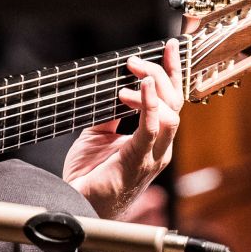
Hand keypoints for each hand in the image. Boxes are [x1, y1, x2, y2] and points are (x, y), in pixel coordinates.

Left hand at [63, 39, 182, 219]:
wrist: (74, 204)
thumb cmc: (88, 176)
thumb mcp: (99, 135)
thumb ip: (111, 114)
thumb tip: (112, 89)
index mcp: (154, 141)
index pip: (172, 101)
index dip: (172, 72)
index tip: (169, 47)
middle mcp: (160, 148)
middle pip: (176, 103)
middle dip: (162, 74)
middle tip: (136, 61)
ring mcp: (152, 157)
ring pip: (171, 114)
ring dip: (153, 89)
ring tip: (132, 76)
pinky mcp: (137, 162)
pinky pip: (151, 130)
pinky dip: (149, 106)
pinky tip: (138, 90)